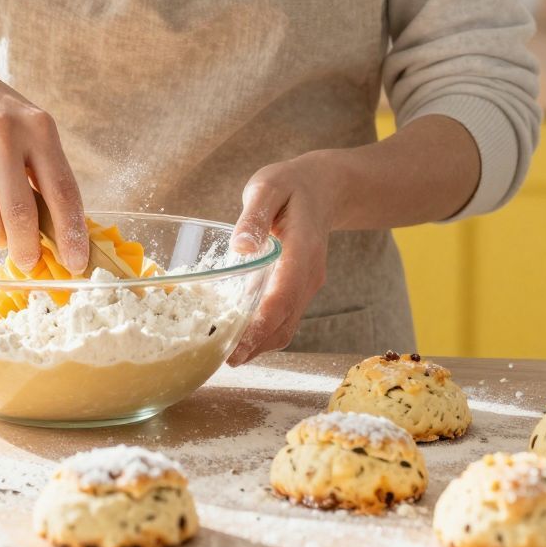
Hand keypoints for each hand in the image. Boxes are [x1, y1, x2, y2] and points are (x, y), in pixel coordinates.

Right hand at [0, 40, 85, 273]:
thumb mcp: (28, 126)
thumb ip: (43, 170)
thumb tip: (60, 231)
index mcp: (38, 127)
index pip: (62, 190)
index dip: (72, 233)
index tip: (76, 263)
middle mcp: (3, 133)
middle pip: (21, 213)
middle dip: (27, 249)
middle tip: (29, 263)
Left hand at [228, 155, 341, 364]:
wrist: (323, 188)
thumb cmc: (291, 186)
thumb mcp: (269, 187)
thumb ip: (255, 216)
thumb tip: (241, 246)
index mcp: (301, 251)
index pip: (283, 296)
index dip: (260, 324)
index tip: (237, 344)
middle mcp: (308, 276)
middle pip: (284, 322)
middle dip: (256, 345)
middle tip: (222, 360)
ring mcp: (306, 285)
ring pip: (286, 327)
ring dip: (260, 346)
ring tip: (226, 356)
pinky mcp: (299, 290)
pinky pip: (284, 319)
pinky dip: (264, 335)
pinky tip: (240, 339)